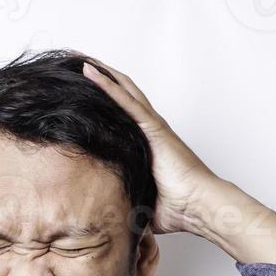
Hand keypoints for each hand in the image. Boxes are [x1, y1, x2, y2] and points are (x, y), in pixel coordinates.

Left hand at [78, 56, 220, 235]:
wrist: (199, 206)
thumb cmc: (178, 208)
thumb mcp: (140, 203)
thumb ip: (123, 201)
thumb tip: (105, 217)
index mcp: (147, 146)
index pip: (121, 117)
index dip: (104, 102)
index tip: (83, 95)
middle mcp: (150, 131)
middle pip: (122, 96)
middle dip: (101, 79)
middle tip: (77, 65)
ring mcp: (152, 127)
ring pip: (123, 91)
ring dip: (101, 73)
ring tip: (79, 58)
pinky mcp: (153, 128)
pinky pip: (126, 101)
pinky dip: (107, 85)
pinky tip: (90, 71)